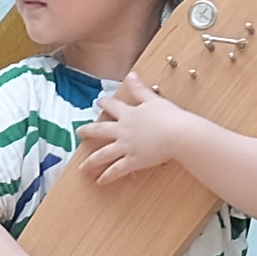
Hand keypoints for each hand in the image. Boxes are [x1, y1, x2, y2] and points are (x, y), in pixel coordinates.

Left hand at [76, 71, 205, 185]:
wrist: (177, 134)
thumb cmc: (170, 116)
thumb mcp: (154, 99)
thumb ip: (140, 88)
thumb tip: (131, 74)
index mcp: (129, 114)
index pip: (113, 106)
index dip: (105, 103)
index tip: (98, 102)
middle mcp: (123, 130)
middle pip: (101, 130)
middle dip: (88, 131)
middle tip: (79, 132)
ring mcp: (126, 146)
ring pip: (103, 154)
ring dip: (92, 161)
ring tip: (82, 167)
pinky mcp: (133, 160)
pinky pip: (116, 170)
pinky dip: (107, 176)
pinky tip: (99, 181)